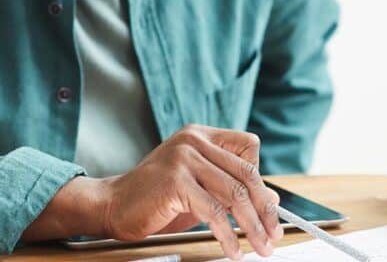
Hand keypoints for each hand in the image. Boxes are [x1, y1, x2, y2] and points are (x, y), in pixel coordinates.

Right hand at [102, 125, 282, 259]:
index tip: (270, 211)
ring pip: (233, 194)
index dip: (261, 180)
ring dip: (252, 226)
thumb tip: (272, 200)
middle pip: (245, 174)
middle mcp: (194, 141)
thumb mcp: (199, 190)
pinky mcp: (175, 181)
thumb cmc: (155, 199)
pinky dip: (227, 234)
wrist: (112, 205)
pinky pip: (213, 211)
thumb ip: (230, 190)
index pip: (248, 149)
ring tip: (260, 247)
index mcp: (201, 135)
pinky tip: (232, 249)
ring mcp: (183, 158)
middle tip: (274, 234)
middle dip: (265, 209)